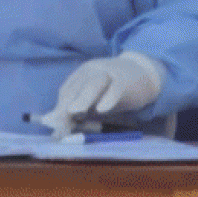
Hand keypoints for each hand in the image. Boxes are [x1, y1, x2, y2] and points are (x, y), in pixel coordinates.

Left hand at [40, 52, 163, 137]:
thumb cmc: (115, 89)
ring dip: (82, 98)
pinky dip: (108, 98)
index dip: (59, 106)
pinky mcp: (126, 82)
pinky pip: (116, 89)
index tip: (52, 122)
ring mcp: (110, 74)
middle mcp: (93, 70)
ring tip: (73, 111)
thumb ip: (82, 109)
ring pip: (93, 84)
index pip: (67, 89)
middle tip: (58, 120)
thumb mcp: (97, 98)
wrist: (145, 73)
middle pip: (77, 86)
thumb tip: (62, 126)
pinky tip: (102, 109)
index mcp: (82, 74)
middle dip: (66, 103)